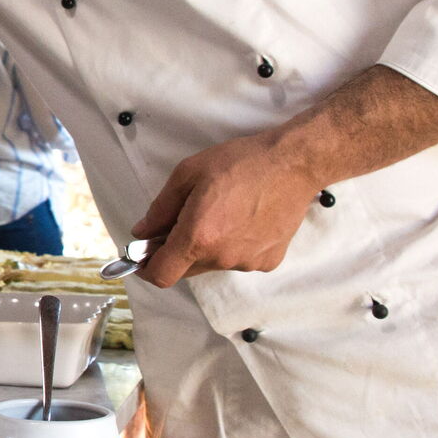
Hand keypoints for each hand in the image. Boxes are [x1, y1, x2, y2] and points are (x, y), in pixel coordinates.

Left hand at [130, 129, 322, 287]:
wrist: (294, 164)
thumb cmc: (241, 162)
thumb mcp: (188, 174)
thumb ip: (161, 208)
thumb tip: (143, 232)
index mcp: (199, 237)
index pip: (162, 275)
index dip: (147, 268)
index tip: (143, 257)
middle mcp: (222, 257)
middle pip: (186, 270)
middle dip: (177, 251)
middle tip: (183, 221)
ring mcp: (247, 262)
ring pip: (213, 264)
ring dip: (207, 247)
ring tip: (223, 213)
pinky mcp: (268, 262)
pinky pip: (239, 260)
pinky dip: (233, 246)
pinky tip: (244, 219)